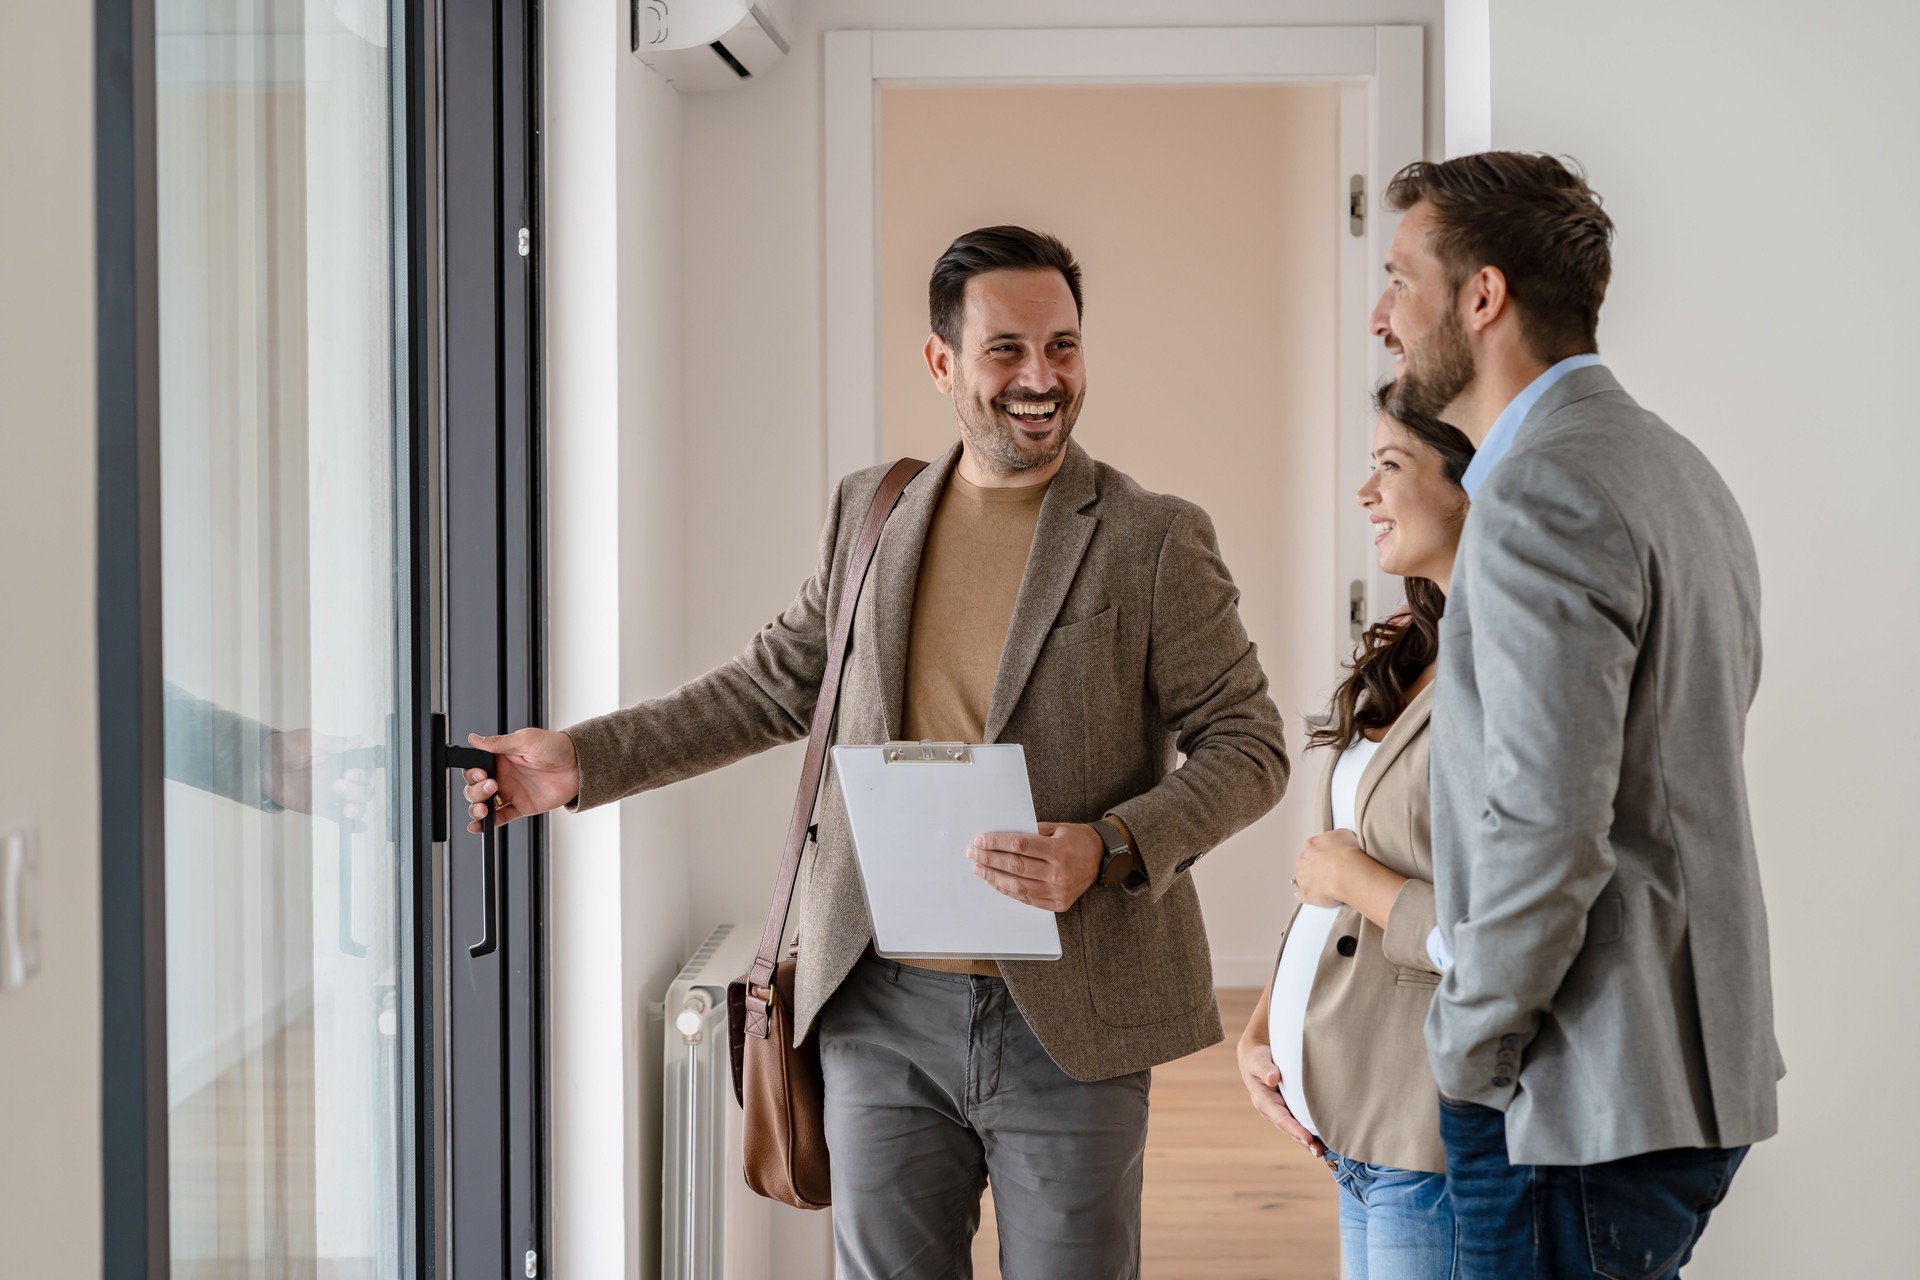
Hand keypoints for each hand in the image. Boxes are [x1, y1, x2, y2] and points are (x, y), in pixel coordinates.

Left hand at [261, 730, 373, 818]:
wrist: (263, 764)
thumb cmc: (287, 747)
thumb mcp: (311, 741)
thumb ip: (335, 743)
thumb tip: (360, 739)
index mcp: (341, 762)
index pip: (364, 771)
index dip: (362, 774)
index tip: (350, 773)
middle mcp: (340, 779)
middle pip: (364, 791)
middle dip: (357, 792)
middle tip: (336, 785)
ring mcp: (331, 795)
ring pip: (356, 806)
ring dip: (358, 809)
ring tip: (347, 809)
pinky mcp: (320, 808)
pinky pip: (339, 818)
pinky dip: (352, 825)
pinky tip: (359, 827)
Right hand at [462, 728, 580, 831]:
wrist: (578, 765)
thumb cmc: (556, 747)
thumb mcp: (525, 740)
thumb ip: (498, 743)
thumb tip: (474, 739)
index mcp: (500, 758)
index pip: (475, 769)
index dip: (472, 774)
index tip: (480, 774)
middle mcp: (503, 776)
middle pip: (475, 788)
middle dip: (476, 791)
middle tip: (492, 786)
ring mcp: (511, 793)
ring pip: (484, 804)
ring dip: (477, 808)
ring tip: (483, 808)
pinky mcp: (521, 807)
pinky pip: (500, 818)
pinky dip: (488, 824)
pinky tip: (479, 825)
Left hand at [968, 822, 1102, 911]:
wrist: (1103, 860)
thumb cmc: (1078, 840)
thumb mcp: (1058, 828)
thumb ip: (1032, 832)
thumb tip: (1001, 837)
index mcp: (1059, 850)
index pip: (1020, 846)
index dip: (997, 843)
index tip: (980, 840)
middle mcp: (1059, 873)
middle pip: (1015, 866)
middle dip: (990, 859)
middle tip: (973, 853)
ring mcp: (1058, 891)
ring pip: (1018, 886)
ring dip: (994, 877)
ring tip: (979, 869)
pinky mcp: (1057, 904)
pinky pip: (1026, 899)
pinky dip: (1008, 890)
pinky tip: (995, 882)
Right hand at [1238, 1037, 1324, 1156]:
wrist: (1256, 1057)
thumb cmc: (1258, 1059)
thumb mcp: (1258, 1061)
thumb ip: (1265, 1070)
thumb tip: (1273, 1079)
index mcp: (1264, 1102)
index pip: (1281, 1119)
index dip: (1294, 1129)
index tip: (1307, 1138)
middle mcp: (1272, 1111)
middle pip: (1289, 1129)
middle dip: (1304, 1141)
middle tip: (1319, 1151)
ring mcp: (1280, 1112)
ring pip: (1295, 1129)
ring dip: (1308, 1141)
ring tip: (1322, 1151)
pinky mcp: (1288, 1109)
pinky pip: (1299, 1122)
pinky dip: (1310, 1132)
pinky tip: (1323, 1139)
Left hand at [1292, 828, 1367, 907]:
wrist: (1345, 872)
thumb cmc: (1346, 853)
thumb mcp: (1344, 835)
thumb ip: (1336, 838)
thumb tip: (1338, 840)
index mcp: (1312, 845)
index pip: (1312, 847)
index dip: (1322, 853)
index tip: (1330, 856)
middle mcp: (1304, 860)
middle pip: (1306, 863)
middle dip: (1316, 866)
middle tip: (1331, 871)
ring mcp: (1303, 878)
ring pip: (1303, 879)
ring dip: (1311, 881)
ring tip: (1327, 884)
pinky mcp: (1306, 894)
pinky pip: (1303, 896)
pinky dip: (1308, 896)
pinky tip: (1316, 896)